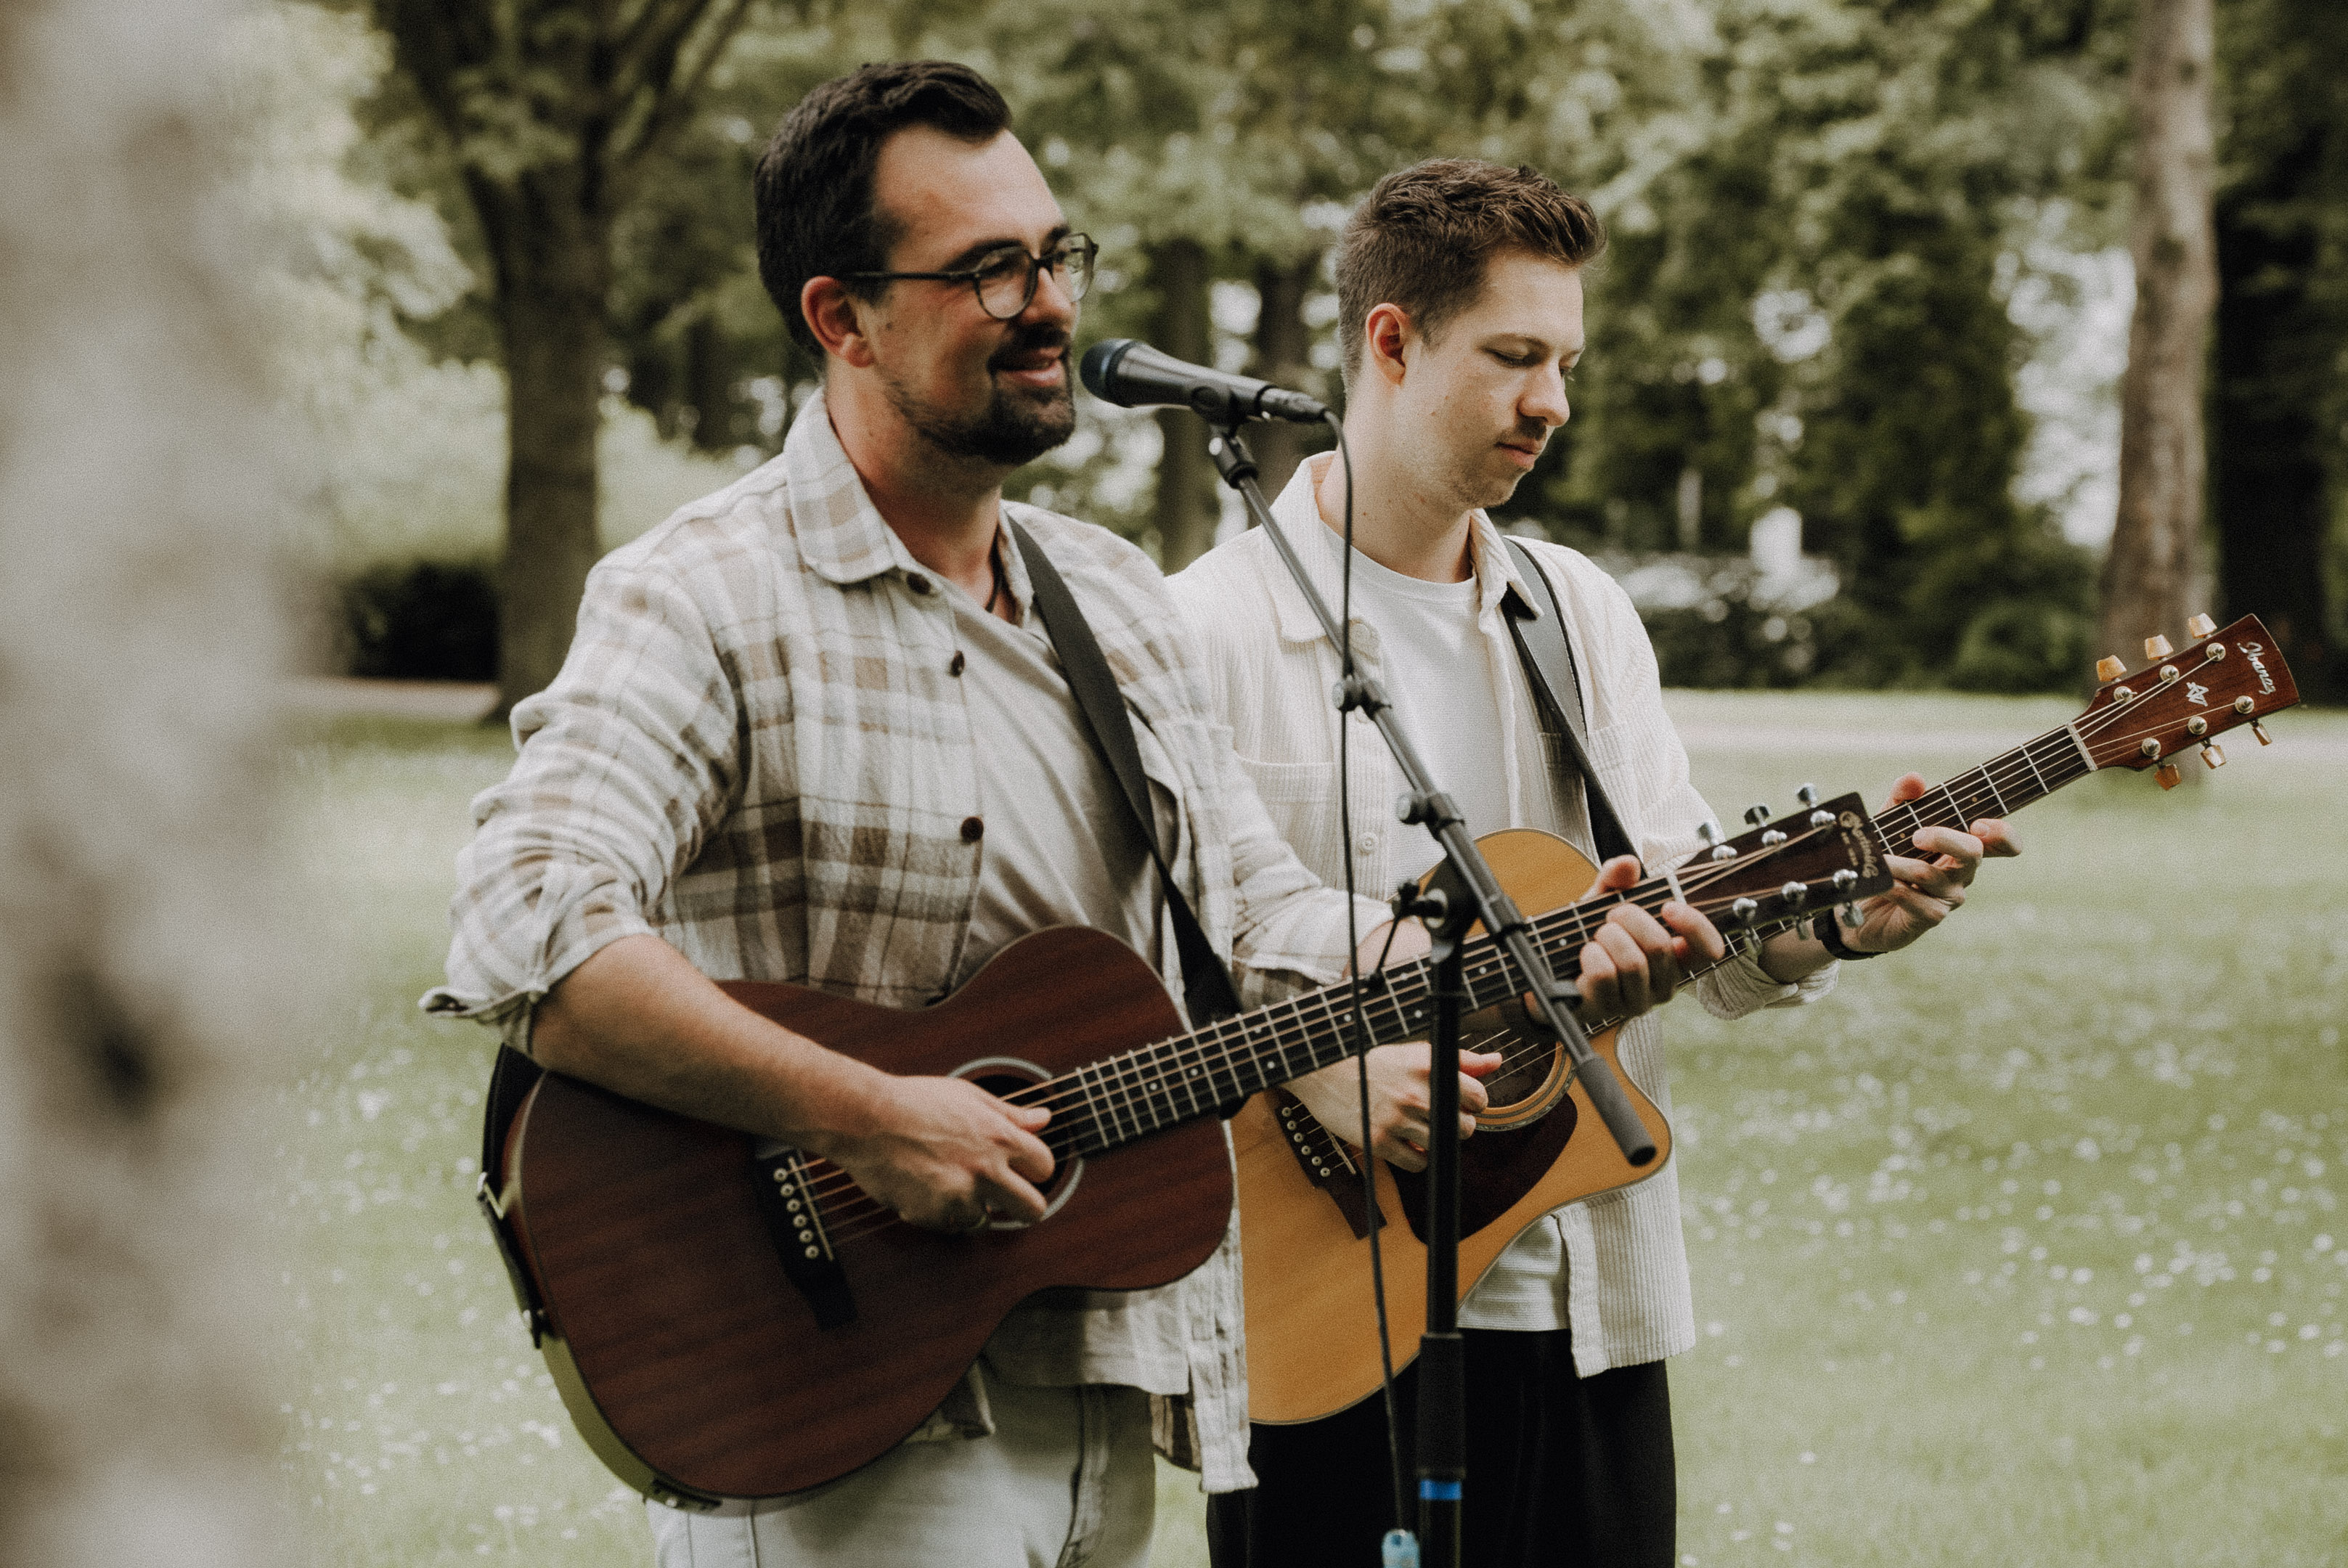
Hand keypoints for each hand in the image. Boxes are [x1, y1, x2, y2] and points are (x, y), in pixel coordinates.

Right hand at [815, 1075, 1054, 1231]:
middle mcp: (987, 1170)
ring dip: (973, 1209)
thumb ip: (1011, 1114)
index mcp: (1000, 1137)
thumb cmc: (915, 1102)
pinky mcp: (934, 1215)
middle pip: (1034, 1210)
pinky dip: (942, 1214)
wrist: (865, 1120)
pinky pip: (951, 1226)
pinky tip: (926, 1188)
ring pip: (987, 1221)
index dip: (1034, 1169)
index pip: (1046, 1166)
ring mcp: (961, 1196)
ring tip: (948, 1182)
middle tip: (1006, 1198)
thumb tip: (1045, 1118)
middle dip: (1023, 1206)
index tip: (1022, 1169)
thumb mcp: (968, 1096)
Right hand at [1287, 1044, 1504, 1172]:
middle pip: (1466, 1127)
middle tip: (1436, 1116)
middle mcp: (1416, 1093)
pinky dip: (1417, 1158)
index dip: (1473, 1103)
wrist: (1323, 1072)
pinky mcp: (1380, 1141)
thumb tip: (1497, 1061)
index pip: (1479, 1097)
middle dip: (1456, 1124)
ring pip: (1444, 1146)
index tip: (1458, 1101)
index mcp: (1428, 1067)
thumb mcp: (1417, 1053)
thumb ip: (1461, 1059)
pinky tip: (1406, 1143)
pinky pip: (1418, 1164)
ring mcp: (1397, 1119)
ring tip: (1419, 1128)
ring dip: (1436, 1141)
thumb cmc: (1373, 1062)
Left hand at [1573, 853, 1728, 1020]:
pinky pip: (1604, 975)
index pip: (1709, 950)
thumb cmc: (1589, 936)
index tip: (1668, 906)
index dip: (1695, 926)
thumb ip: (1615, 880)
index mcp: (1674, 958)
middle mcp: (1663, 984)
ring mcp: (1637, 1002)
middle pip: (1659, 947)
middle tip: (1611, 916)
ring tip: (1596, 937)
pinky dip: (1590, 955)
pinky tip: (1585, 954)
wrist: (1551, 968)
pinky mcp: (1608, 1010)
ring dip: (1607, 938)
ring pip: (1632, 963)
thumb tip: (1627, 864)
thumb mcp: (1602, 902)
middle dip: (1629, 919)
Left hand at [1839, 772, 2019, 955]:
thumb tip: (1915, 779)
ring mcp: (1949, 897)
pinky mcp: (1929, 917)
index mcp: (1962, 847)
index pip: (2001, 842)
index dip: (2002, 834)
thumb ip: (1902, 799)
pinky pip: (1913, 899)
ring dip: (1898, 863)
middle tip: (1916, 836)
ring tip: (1877, 859)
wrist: (1862, 901)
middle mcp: (1962, 873)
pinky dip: (1892, 886)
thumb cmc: (1887, 859)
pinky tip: (1878, 882)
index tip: (1979, 825)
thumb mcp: (1890, 823)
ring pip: (1930, 875)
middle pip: (1973, 852)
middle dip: (1945, 838)